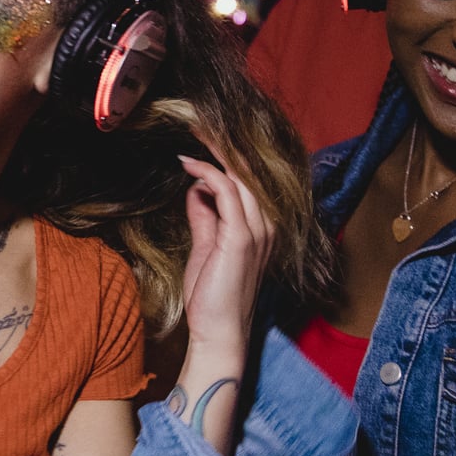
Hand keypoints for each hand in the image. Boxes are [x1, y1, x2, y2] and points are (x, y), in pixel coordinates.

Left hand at [178, 148, 273, 361]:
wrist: (218, 332)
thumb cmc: (212, 296)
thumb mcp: (206, 246)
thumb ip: (205, 216)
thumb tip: (197, 187)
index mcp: (263, 227)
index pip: (248, 180)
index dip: (227, 156)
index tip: (202, 136)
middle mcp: (267, 225)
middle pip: (248, 171)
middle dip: (222, 145)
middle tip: (195, 123)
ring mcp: (258, 230)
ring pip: (240, 176)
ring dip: (214, 152)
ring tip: (192, 133)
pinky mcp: (241, 237)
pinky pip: (226, 191)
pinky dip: (207, 172)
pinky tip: (187, 163)